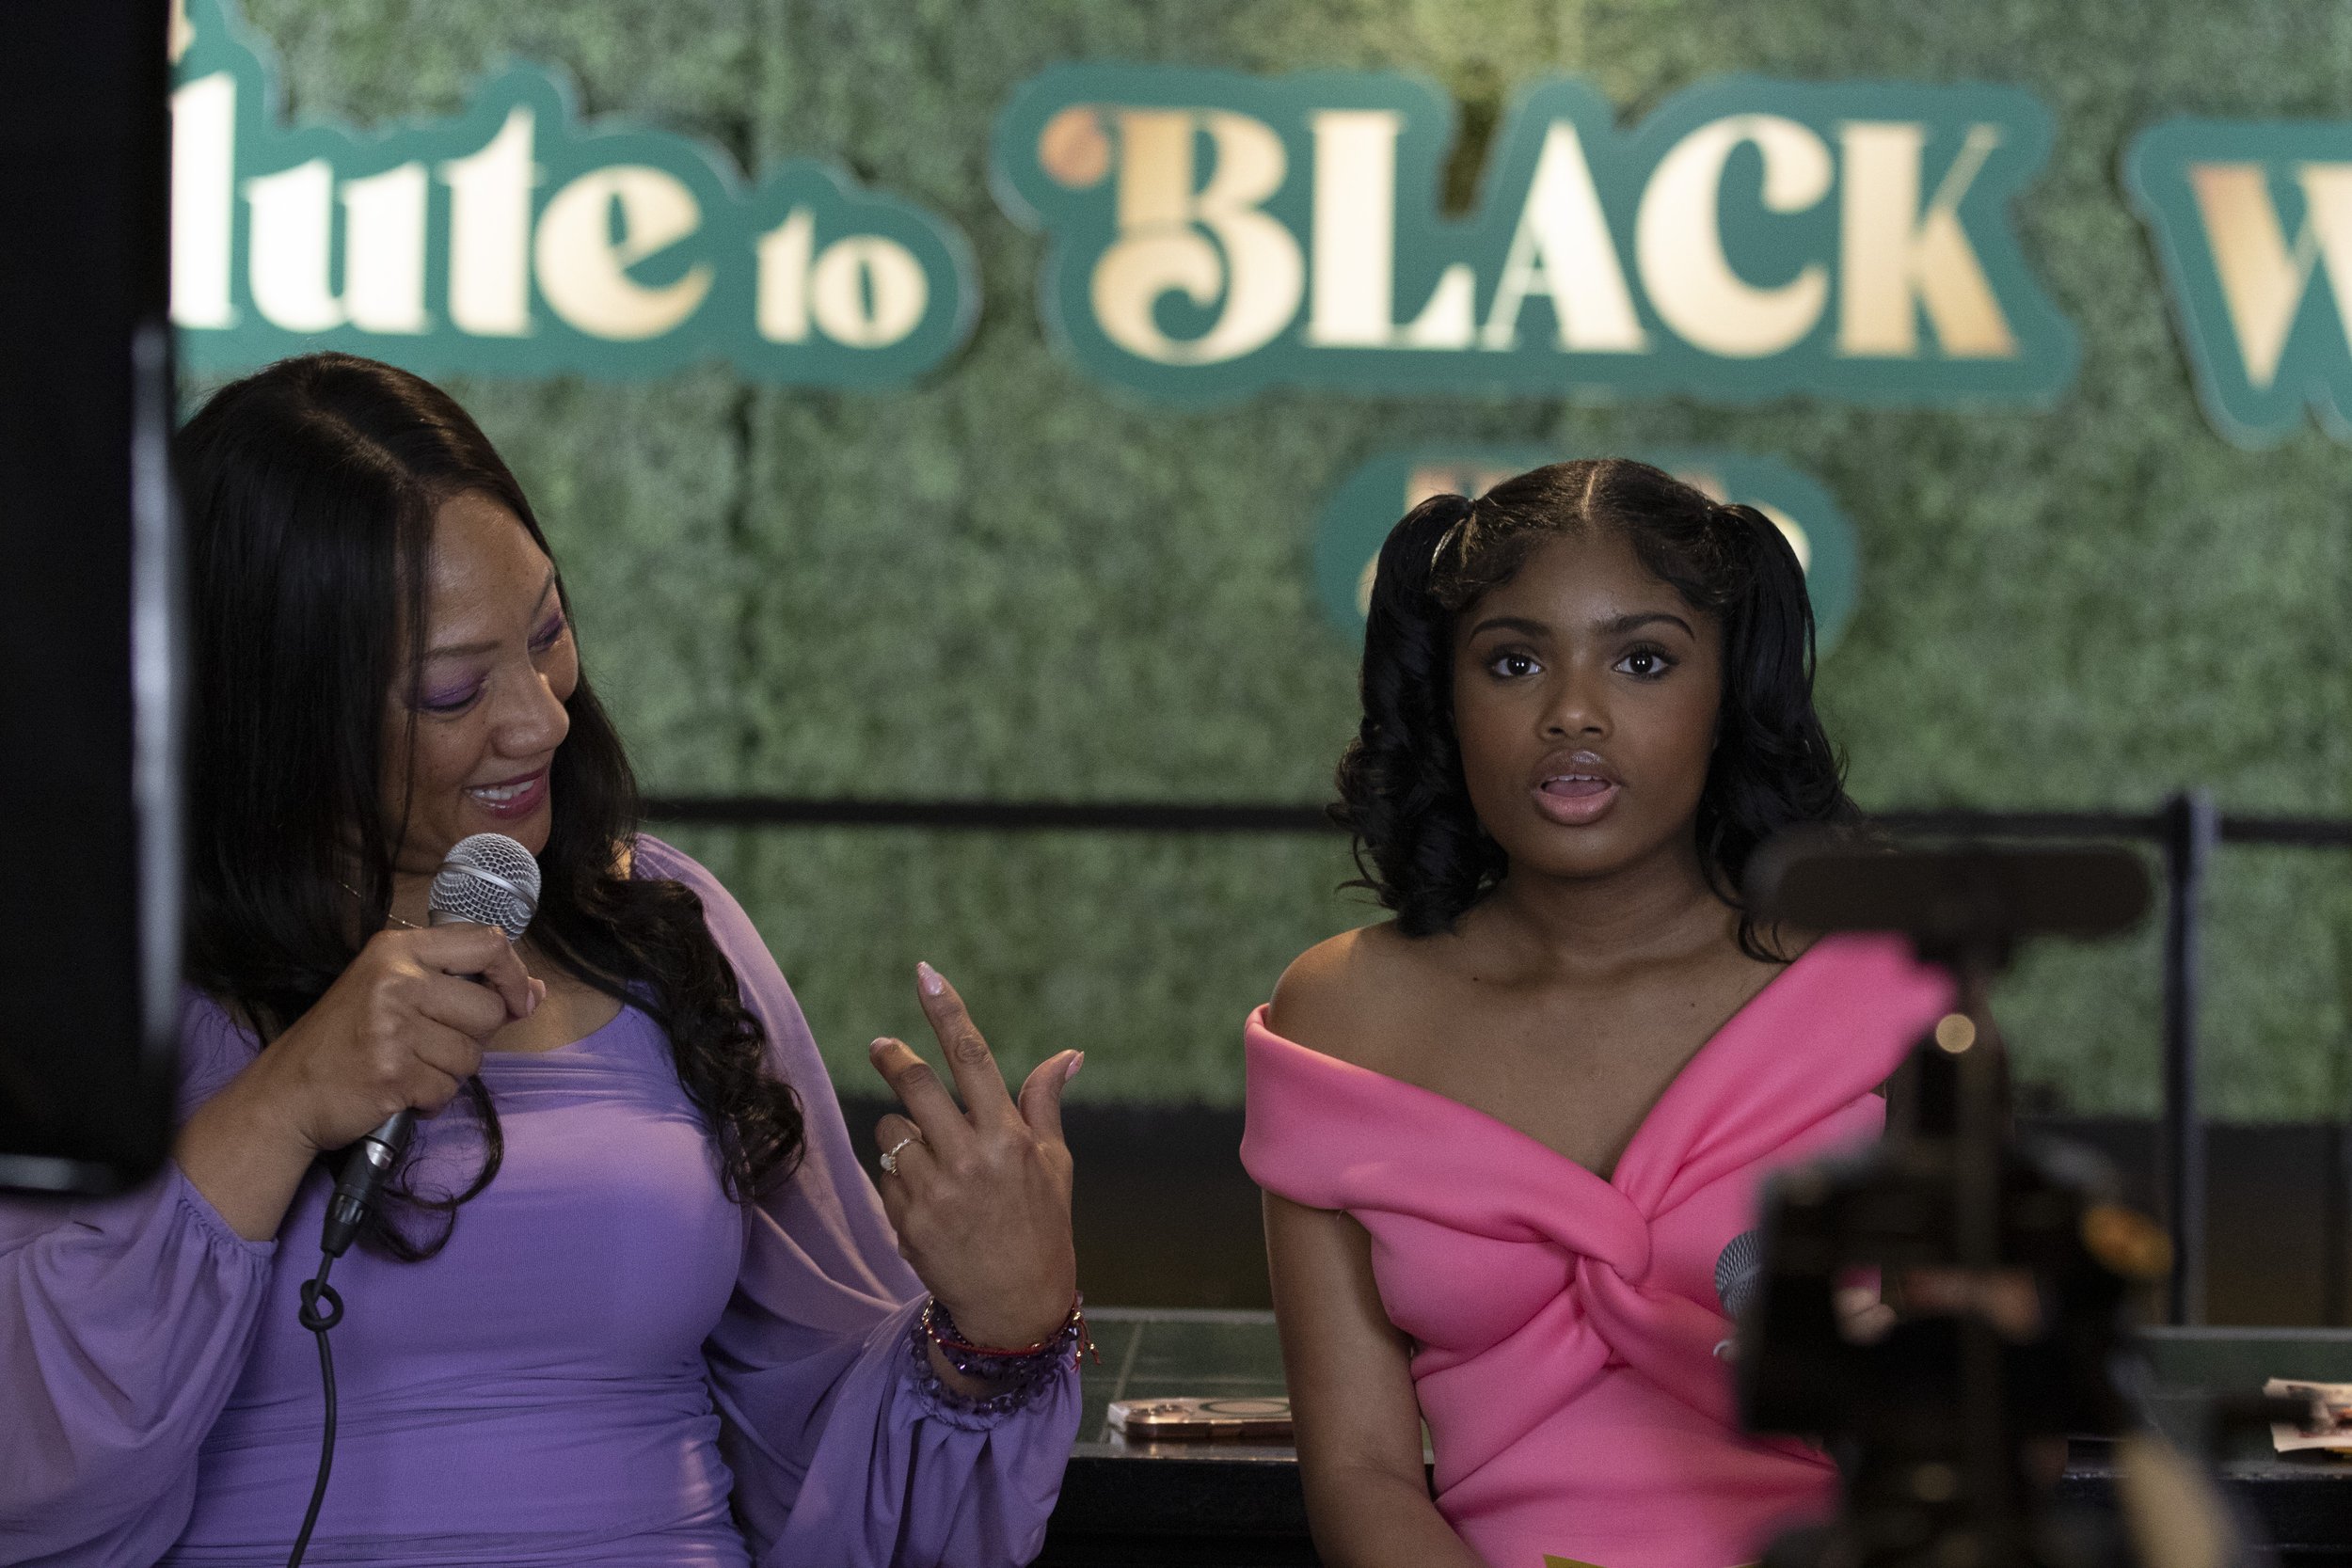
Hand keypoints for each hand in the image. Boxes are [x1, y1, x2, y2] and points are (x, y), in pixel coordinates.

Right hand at [248, 923, 542, 1155]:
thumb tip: (536, 991)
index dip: (514, 975)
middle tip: (432, 1045)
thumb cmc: (346, 1038)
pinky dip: (432, 1099)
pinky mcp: (393, 1073)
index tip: (518, 999)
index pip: (487, 944)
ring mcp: (393, 1027)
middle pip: (490, 1010)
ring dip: (449, 1072)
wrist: (286, 1093)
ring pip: (473, 1056)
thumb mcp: (395, 989)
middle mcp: (397, 980)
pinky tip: (401, 1090)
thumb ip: (464, 985)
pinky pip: (448, 1090)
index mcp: (399, 949)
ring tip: (410, 1067)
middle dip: (474, 1037)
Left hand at [867, 962, 1078, 1350]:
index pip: (973, 1057)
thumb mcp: (1054, 1164)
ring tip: (928, 1158)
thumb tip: (1068, 1053)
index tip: (925, 973)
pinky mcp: (907, 1221)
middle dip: (892, 1056)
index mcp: (1009, 1137)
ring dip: (902, 1132)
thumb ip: (1044, 1104)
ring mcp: (935, 1191)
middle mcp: (971, 1159)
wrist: (1015, 1306)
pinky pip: (886, 1173)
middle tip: (880, 1046)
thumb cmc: (1041, 1225)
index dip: (947, 1011)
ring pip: (892, 1129)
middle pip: (915, 1083)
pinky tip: (926, 1200)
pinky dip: (899, 1175)